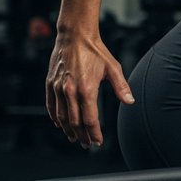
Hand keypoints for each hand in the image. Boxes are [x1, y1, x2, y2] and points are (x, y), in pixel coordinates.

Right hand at [45, 32, 133, 148]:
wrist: (75, 35)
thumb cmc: (96, 51)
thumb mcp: (113, 67)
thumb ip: (121, 87)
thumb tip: (130, 102)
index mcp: (87, 88)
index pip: (89, 119)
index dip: (94, 133)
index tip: (98, 141)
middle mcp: (70, 90)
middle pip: (75, 122)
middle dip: (82, 135)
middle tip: (87, 144)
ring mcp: (58, 88)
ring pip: (61, 117)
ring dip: (68, 130)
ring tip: (75, 138)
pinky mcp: (50, 83)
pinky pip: (50, 106)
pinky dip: (55, 118)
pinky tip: (60, 124)